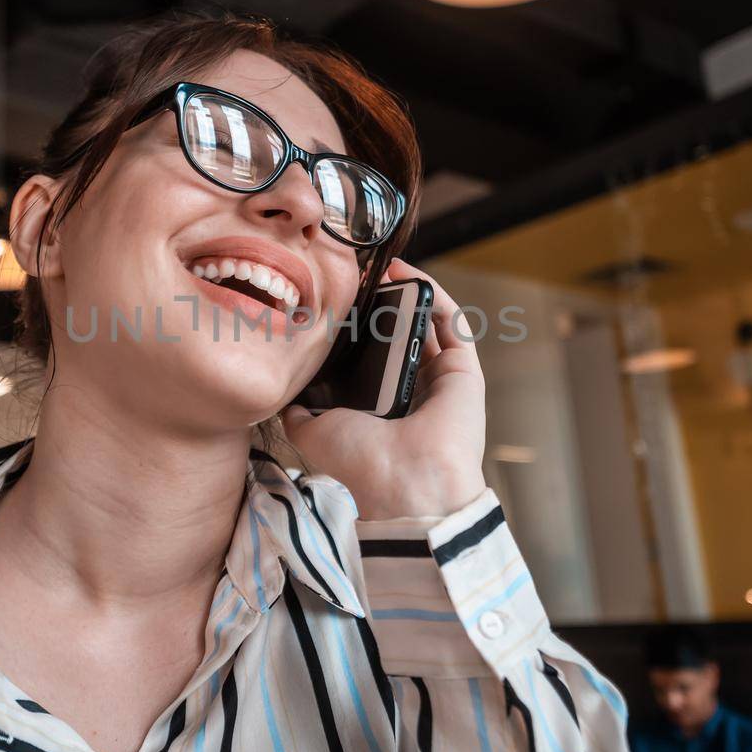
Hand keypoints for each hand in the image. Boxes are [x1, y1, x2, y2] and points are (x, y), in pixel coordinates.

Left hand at [280, 257, 486, 520]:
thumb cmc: (361, 463)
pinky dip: (430, 293)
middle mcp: (414, 392)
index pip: (373, 358)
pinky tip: (405, 273)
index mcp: (382, 408)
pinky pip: (452, 322)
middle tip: (355, 280)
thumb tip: (287, 392)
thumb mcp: (314, 432)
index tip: (335, 301)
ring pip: (426, 324)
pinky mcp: (464, 371)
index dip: (357, 328)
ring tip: (378, 269)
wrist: (403, 483)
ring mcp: (442, 380)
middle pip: (399, 335)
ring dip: (405, 292)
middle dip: (379, 305)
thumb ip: (300, 411)